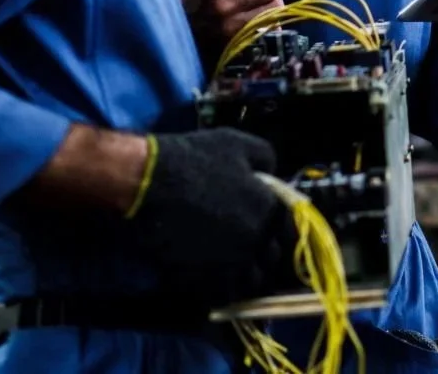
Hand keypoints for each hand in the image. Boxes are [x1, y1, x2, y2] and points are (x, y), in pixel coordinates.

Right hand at [123, 127, 299, 305]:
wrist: (149, 183)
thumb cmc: (195, 159)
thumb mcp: (237, 143)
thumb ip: (265, 158)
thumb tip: (272, 174)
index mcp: (268, 209)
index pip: (289, 230)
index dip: (277, 228)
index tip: (265, 226)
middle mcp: (254, 240)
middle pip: (270, 259)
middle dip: (263, 253)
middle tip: (245, 245)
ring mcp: (229, 262)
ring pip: (249, 281)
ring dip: (245, 275)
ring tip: (230, 265)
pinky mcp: (202, 278)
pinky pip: (221, 293)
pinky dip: (221, 289)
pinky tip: (211, 275)